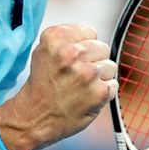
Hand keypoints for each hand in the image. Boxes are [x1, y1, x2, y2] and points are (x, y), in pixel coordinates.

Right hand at [0, 24, 116, 149]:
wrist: (35, 117)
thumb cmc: (41, 85)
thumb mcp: (43, 50)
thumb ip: (66, 38)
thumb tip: (91, 36)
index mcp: (56, 38)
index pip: (90, 32)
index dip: (84, 46)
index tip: (74, 58)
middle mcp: (71, 53)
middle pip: (102, 48)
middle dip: (93, 60)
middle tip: (78, 74)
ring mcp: (87, 73)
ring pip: (110, 66)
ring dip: (100, 77)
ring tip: (82, 86)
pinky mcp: (99, 92)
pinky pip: (113, 85)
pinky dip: (103, 92)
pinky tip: (87, 96)